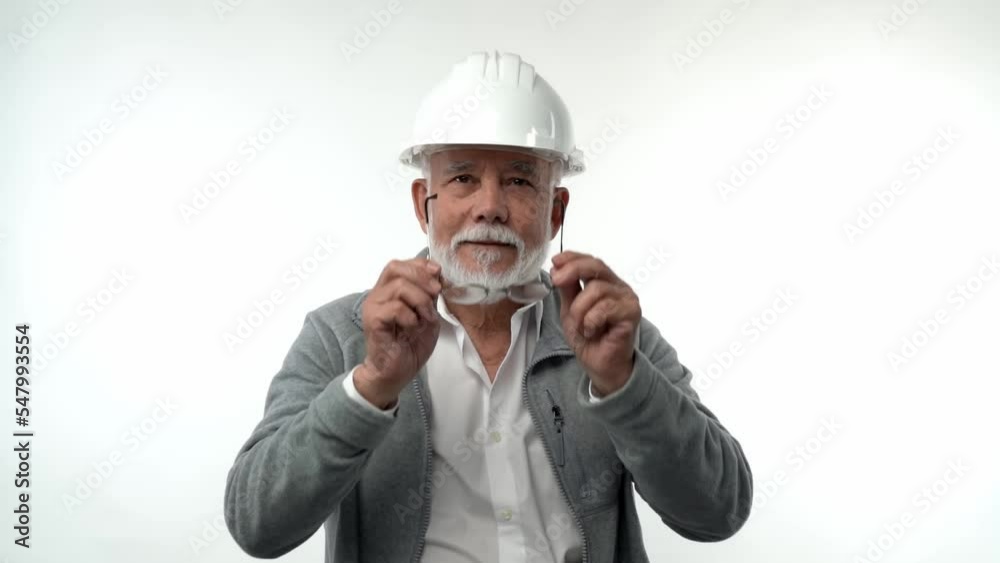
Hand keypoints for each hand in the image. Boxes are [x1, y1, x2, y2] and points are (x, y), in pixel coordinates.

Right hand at [357, 258, 441, 408]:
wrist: (395, 373)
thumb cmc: (410, 346)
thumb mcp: (427, 315)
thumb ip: (429, 295)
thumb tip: (436, 275)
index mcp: (389, 291)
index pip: (400, 265)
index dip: (420, 265)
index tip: (437, 274)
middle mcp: (378, 295)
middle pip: (395, 268)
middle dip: (421, 277)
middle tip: (435, 293)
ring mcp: (373, 306)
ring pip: (399, 286)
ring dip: (420, 301)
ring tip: (425, 318)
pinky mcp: (373, 320)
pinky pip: (395, 307)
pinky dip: (411, 316)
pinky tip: (414, 327)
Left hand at [550, 251, 640, 395]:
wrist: (599, 366)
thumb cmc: (588, 338)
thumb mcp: (570, 309)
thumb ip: (567, 288)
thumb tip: (557, 267)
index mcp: (605, 283)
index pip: (590, 261)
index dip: (572, 257)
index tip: (555, 261)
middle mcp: (618, 287)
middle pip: (596, 266)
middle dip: (573, 270)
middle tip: (556, 281)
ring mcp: (627, 299)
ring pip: (597, 289)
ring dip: (580, 310)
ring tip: (580, 326)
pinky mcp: (632, 313)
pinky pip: (605, 308)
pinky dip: (591, 321)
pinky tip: (592, 332)